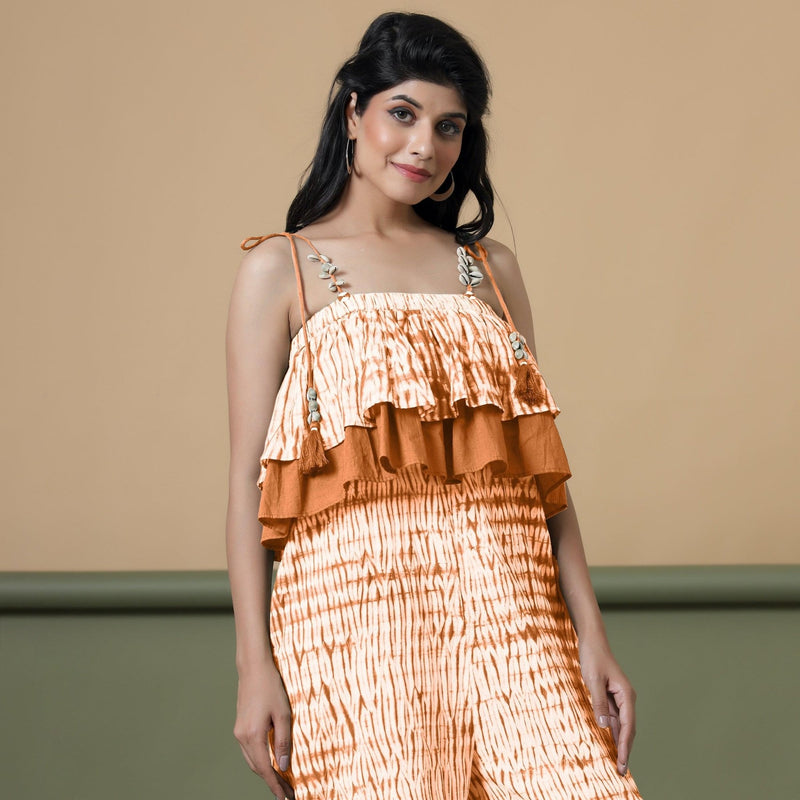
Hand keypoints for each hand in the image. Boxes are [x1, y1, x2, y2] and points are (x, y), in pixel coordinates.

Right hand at [233, 660, 295, 799]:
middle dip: (271, 781)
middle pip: (257, 768)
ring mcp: (239, 732)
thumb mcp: (283, 714)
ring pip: (252, 760)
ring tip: (281, 780)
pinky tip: (270, 761)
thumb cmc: (271, 687)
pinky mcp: (240, 726)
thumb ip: (283, 742)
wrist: (253, 668)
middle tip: (287, 792)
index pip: (265, 769)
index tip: (285, 798)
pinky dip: (259, 760)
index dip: (275, 785)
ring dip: (265, 771)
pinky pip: (249, 750)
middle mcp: (242, 737)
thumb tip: (283, 766)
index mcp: (253, 735)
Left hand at [578, 637, 636, 775]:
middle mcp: (626, 698)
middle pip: (628, 729)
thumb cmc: (593, 657)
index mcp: (626, 695)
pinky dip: (613, 732)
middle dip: (625, 750)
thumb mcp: (593, 679)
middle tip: (621, 771)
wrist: (592, 641)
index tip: (622, 763)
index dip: (624, 746)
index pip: (627, 726)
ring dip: (620, 743)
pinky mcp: (611, 697)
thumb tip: (604, 726)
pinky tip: (611, 742)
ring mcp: (619, 698)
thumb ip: (599, 702)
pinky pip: (614, 718)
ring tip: (618, 762)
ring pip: (622, 725)